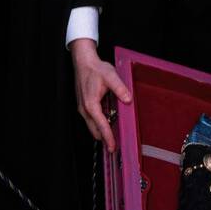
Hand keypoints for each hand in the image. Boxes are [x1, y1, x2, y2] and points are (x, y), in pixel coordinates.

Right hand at [69, 38, 131, 152]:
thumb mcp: (111, 76)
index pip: (101, 125)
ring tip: (112, 137)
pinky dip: (98, 125)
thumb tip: (128, 99)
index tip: (112, 147)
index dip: (108, 137)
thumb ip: (120, 88)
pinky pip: (91, 120)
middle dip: (104, 139)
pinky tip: (106, 123)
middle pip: (95, 130)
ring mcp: (82, 108)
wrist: (83, 62)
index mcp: (91, 104)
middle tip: (114, 146)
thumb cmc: (95, 69)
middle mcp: (85, 109)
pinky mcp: (83, 106)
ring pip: (92, 126)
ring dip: (101, 132)